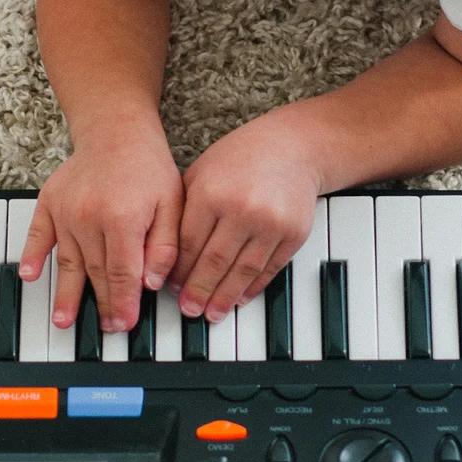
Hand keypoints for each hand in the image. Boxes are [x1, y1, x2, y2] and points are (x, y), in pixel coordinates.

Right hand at [18, 117, 182, 334]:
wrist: (116, 131)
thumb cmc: (148, 167)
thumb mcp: (173, 203)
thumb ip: (165, 245)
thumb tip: (153, 283)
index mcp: (123, 218)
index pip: (123, 273)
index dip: (124, 302)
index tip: (124, 323)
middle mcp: (90, 217)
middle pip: (96, 272)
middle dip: (102, 304)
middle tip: (105, 328)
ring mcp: (66, 211)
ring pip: (69, 261)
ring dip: (66, 294)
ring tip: (64, 320)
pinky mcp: (49, 203)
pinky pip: (38, 235)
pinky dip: (33, 255)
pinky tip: (29, 275)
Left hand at [172, 111, 326, 319]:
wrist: (294, 146)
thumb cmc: (240, 158)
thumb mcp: (201, 173)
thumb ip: (184, 211)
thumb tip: (167, 259)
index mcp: (210, 192)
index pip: (188, 244)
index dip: (178, 271)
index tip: (171, 288)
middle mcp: (241, 208)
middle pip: (214, 262)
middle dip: (198, 291)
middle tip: (189, 310)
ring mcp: (271, 223)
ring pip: (242, 271)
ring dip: (225, 297)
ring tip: (212, 314)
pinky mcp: (294, 233)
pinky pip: (270, 269)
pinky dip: (253, 288)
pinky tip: (240, 298)